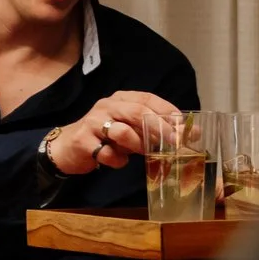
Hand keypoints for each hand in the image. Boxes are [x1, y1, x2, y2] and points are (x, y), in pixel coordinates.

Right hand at [46, 91, 182, 175]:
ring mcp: (93, 123)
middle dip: (159, 127)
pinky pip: (107, 153)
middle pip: (137, 111)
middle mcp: (106, 106)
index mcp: (120, 99)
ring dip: (138, 145)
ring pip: (123, 131)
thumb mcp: (130, 129)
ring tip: (143, 153)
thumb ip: (153, 129)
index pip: (147, 98)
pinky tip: (118, 161)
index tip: (183, 126)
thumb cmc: (104, 137)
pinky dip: (118, 161)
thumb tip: (191, 134)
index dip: (167, 110)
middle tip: (175, 142)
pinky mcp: (84, 142)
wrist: (67, 147)